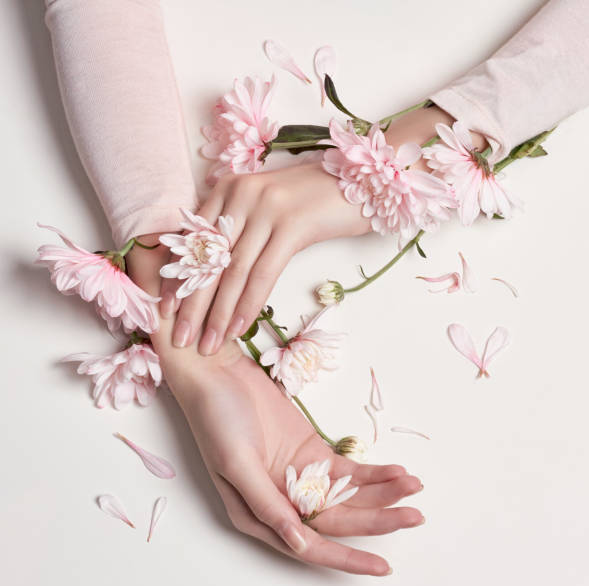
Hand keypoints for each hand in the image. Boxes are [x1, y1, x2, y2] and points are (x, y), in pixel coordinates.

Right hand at [156, 334, 424, 575]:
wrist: (216, 371)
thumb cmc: (215, 417)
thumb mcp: (235, 462)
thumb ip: (266, 502)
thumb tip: (298, 542)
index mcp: (259, 513)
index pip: (310, 544)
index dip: (347, 556)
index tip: (382, 565)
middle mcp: (282, 498)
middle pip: (338, 518)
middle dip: (378, 519)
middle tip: (415, 515)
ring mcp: (299, 473)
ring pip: (348, 493)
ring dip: (381, 493)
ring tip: (414, 487)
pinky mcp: (310, 449)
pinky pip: (347, 468)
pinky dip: (371, 470)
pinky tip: (395, 471)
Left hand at [158, 105, 483, 355]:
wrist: (364, 180)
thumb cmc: (315, 199)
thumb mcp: (269, 206)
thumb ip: (240, 226)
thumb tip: (216, 266)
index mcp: (229, 189)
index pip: (194, 242)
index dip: (178, 279)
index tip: (166, 311)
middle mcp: (241, 194)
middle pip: (209, 259)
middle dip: (192, 304)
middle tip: (180, 338)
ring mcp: (266, 208)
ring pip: (233, 271)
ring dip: (218, 314)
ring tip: (207, 344)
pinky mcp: (291, 225)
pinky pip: (263, 273)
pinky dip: (248, 305)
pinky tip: (239, 329)